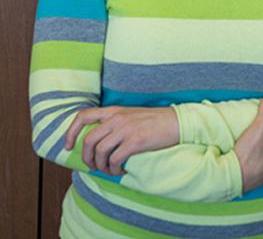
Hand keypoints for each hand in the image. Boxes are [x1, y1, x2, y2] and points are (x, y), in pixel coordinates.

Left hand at [64, 105, 178, 175]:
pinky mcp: (135, 141)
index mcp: (114, 110)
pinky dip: (114, 169)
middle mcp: (117, 117)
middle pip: (89, 139)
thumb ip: (113, 123)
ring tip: (109, 169)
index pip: (83, 115)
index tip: (68, 145)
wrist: (176, 122)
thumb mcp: (130, 116)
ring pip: (100, 151)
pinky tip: (120, 169)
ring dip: (100, 166)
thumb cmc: (153, 121)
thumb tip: (97, 141)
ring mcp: (126, 129)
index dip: (71, 132)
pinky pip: (115, 159)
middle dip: (86, 157)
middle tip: (92, 166)